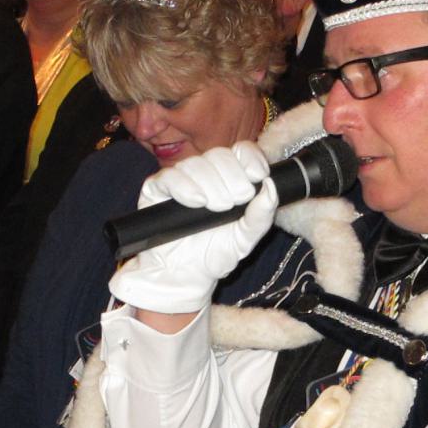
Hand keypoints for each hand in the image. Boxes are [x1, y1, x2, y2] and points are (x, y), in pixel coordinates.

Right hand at [110, 142, 277, 313]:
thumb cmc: (215, 253)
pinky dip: (185, 186)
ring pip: (196, 164)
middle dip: (232, 178)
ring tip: (216, 208)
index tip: (258, 176)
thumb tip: (271, 187)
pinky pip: (170, 176)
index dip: (251, 158)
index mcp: (230, 177)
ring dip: (211, 185)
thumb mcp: (246, 238)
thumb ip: (261, 216)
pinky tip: (196, 201)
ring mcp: (180, 178)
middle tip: (234, 203)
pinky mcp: (157, 188)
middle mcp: (205, 173)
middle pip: (220, 155)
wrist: (186, 276)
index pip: (242, 151)